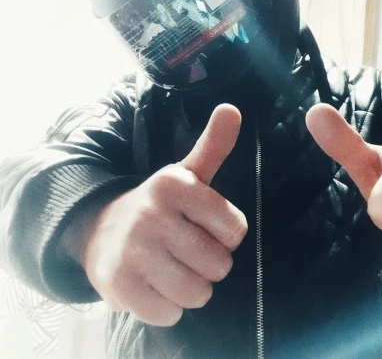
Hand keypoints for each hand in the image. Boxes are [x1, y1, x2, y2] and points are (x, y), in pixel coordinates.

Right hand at [79, 104, 246, 325]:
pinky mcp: (119, 287)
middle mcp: (151, 214)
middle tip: (188, 249)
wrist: (103, 230)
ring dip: (192, 287)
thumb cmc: (161, 204)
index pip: (236, 230)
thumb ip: (214, 144)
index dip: (226, 234)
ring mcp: (132, 252)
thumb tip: (233, 109)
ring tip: (173, 267)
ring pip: (198, 293)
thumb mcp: (188, 173)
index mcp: (174, 184)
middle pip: (219, 265)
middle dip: (210, 263)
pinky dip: (168, 306)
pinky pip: (169, 314)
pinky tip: (155, 284)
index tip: (206, 225)